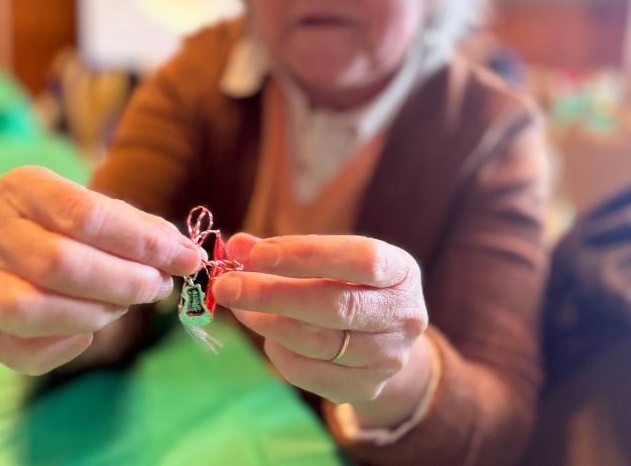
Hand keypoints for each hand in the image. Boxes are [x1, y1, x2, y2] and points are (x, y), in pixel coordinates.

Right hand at [0, 166, 199, 374]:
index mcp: (22, 187)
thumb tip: (188, 257)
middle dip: (122, 281)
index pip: (84, 213)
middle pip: (58, 262)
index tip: (185, 258)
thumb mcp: (110, 215)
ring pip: (29, 308)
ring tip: (122, 306)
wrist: (27, 245)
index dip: (141, 241)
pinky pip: (19, 348)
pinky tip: (89, 331)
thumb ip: (149, 233)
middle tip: (157, 287)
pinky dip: (64, 346)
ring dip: (93, 313)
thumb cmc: (77, 228)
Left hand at [212, 234, 429, 408]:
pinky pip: (309, 372)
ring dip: (267, 323)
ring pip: (319, 342)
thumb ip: (283, 251)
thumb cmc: (349, 285)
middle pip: (335, 306)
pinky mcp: (366, 386)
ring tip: (238, 306)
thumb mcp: (329, 260)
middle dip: (273, 294)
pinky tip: (266, 332)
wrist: (384, 338)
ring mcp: (388, 356)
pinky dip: (278, 350)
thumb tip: (236, 245)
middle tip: (227, 286)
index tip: (258, 253)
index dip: (307, 255)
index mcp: (400, 271)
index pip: (361, 259)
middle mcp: (404, 315)